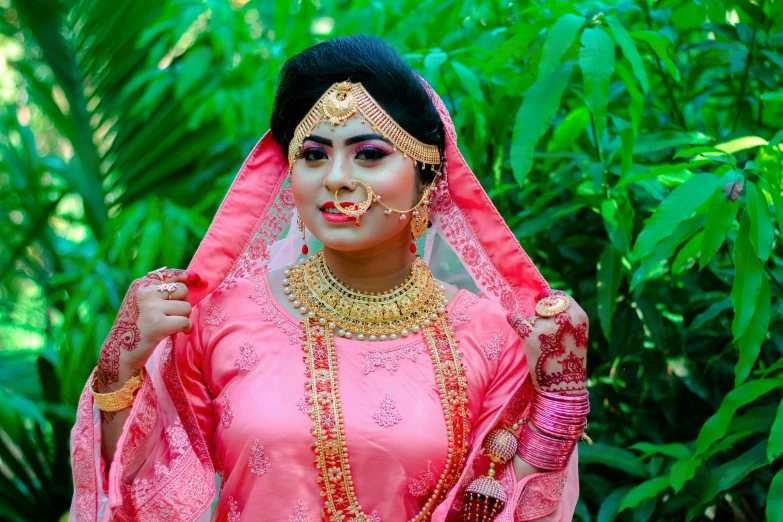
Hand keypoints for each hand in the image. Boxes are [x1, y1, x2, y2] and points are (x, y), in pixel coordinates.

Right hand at [94, 268, 201, 393]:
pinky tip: (178, 333)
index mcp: (140, 285)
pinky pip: (185, 322)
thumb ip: (158, 289)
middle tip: (175, 315)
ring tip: (172, 325)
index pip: (169, 274)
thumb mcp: (140, 301)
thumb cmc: (135, 325)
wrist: (119, 351)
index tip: (196, 278)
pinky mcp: (158, 325)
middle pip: (182, 290)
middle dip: (183, 302)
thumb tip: (189, 275)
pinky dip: (186, 329)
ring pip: (186, 307)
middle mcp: (145, 293)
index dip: (185, 276)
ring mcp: (151, 308)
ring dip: (183, 318)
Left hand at [507, 290, 587, 393]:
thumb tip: (544, 296)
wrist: (563, 385)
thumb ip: (567, 315)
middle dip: (541, 312)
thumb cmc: (570, 359)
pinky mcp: (530, 336)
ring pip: (534, 316)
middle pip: (545, 305)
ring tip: (541, 342)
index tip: (544, 297)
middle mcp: (564, 319)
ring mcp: (546, 327)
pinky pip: (517, 320)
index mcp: (579, 317)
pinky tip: (510, 318)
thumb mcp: (578, 334)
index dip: (551, 297)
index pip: (561, 297)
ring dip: (533, 324)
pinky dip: (513, 319)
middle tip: (543, 328)